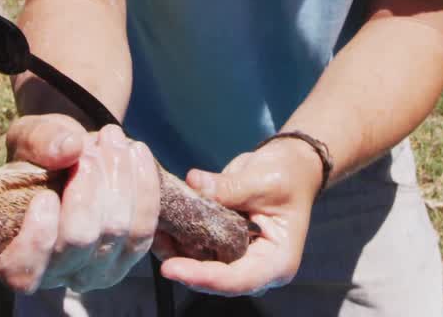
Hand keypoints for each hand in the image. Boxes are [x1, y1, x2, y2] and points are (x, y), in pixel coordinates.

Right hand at [0, 115, 160, 293]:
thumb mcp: (28, 139)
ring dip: (118, 177)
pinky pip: (144, 226)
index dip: (37, 237)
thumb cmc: (39, 156)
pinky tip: (137, 151)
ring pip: (116, 230)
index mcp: (16, 258)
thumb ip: (40, 142)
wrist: (74, 159)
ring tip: (110, 137)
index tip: (45, 196)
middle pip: (78, 238)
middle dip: (87, 184)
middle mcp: (57, 274)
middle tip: (87, 145)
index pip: (24, 272)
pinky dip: (143, 184)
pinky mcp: (130, 257)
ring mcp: (97, 271)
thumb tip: (71, 147)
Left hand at [157, 137, 324, 295]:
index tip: (172, 268)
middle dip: (184, 266)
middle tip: (155, 246)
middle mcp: (257, 266)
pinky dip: (179, 238)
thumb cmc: (288, 175)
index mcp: (277, 261)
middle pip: (217, 278)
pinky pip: (198, 248)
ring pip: (203, 265)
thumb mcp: (263, 181)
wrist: (290, 164)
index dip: (204, 276)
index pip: (238, 279)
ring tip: (152, 231)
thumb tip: (195, 183)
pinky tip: (160, 223)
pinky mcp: (224, 243)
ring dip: (176, 252)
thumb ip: (229, 187)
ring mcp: (240, 256)